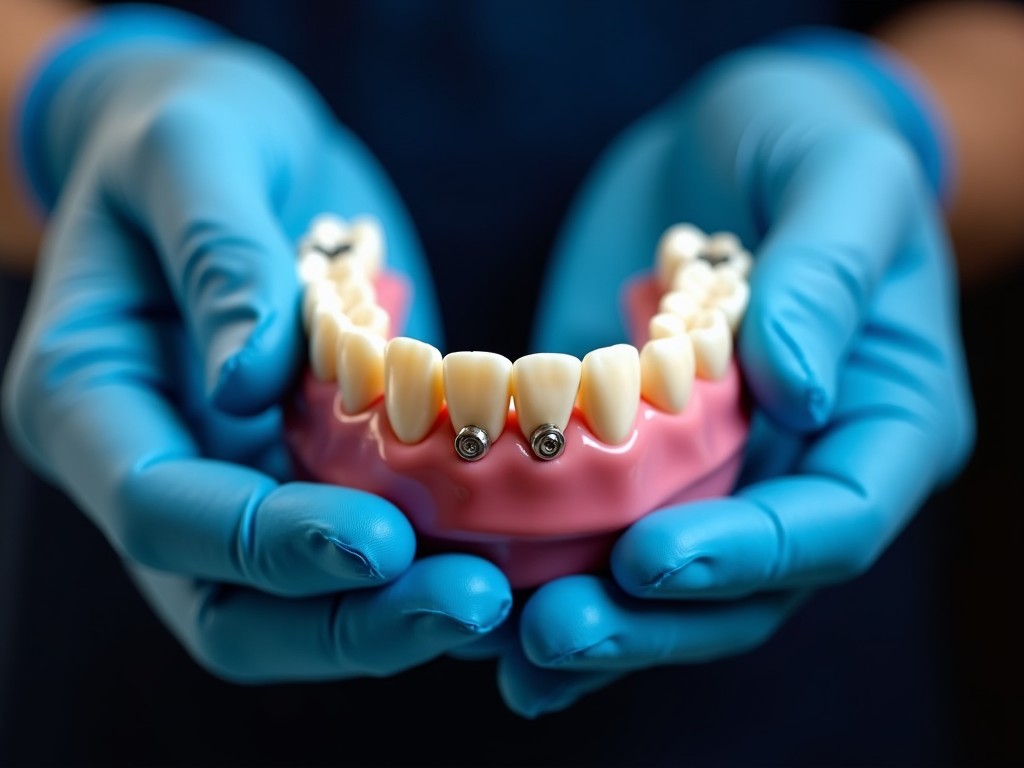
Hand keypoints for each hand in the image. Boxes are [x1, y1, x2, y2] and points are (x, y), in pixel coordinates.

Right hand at [2, 7, 509, 681]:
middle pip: (227, 604)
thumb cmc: (192, 132)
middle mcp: (158, 465)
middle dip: (345, 621)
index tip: (382, 537)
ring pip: (297, 607)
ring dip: (396, 618)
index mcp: (86, 399)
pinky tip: (509, 566)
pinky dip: (422, 577)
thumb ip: (216, 255)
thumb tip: (247, 381)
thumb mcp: (193, 150)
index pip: (158, 509)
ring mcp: (234, 482)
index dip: (264, 541)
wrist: (234, 150)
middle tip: (470, 601)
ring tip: (505, 598)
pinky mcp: (307, 472)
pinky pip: (357, 558)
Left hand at [503, 34, 973, 715]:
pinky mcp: (639, 465)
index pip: (833, 523)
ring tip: (508, 645)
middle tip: (552, 630)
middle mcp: (803, 472)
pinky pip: (604, 544)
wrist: (721, 148)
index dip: (747, 555)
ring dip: (595, 626)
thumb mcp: (842, 177)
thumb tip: (795, 386)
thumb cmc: (805, 143)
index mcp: (883, 421)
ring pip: (670, 590)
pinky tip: (494, 626)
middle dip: (651, 620)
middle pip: (744, 590)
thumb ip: (827, 275)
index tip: (649, 555)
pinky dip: (553, 586)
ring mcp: (717, 478)